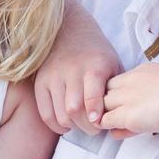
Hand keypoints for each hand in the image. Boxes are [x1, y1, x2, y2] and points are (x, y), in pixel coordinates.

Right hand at [34, 9, 122, 136]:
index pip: (91, 95)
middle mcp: (71, 71)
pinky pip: (45, 113)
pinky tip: (67, 124)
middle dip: (87, 126)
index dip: (94, 113)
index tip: (98, 122)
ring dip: (73, 127)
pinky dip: (56, 125)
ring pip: (60, 114)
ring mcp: (53, 77)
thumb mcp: (113, 64)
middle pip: (74, 109)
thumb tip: (118, 116)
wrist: (70, 30)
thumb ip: (115, 88)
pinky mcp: (40, 83)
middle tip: (95, 129)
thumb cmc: (96, 53)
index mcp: (94, 66)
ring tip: (82, 124)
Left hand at [100, 63, 158, 138]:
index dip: (117, 96)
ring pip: (101, 105)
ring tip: (117, 126)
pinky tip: (119, 132)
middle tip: (116, 118)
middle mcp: (130, 81)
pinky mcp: (129, 114)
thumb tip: (149, 103)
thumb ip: (154, 97)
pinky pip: (105, 121)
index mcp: (142, 71)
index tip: (125, 106)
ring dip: (106, 116)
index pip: (117, 82)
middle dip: (107, 104)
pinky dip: (107, 127)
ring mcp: (127, 97)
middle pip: (104, 91)